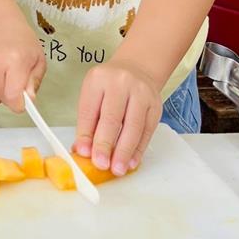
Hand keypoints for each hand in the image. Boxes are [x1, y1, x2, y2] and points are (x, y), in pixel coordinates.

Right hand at [0, 16, 44, 113]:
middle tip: (17, 81)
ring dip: (0, 92)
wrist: (1, 25)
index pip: (12, 97)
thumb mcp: (38, 60)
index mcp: (14, 60)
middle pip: (2, 99)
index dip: (19, 104)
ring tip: (6, 74)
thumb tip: (29, 99)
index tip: (23, 101)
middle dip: (12, 96)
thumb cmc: (22, 41)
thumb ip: (34, 81)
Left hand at [73, 59, 160, 175]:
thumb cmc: (109, 86)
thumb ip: (88, 121)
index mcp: (98, 79)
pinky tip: (131, 162)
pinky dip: (138, 149)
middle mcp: (120, 83)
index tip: (83, 153)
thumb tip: (83, 150)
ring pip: (133, 127)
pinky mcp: (155, 106)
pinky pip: (147, 131)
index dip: (86, 134)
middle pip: (112, 118)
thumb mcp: (93, 94)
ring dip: (124, 151)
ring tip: (117, 169)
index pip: (89, 110)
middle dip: (105, 144)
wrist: (136, 69)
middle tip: (101, 164)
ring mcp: (141, 93)